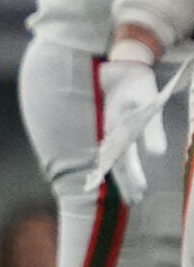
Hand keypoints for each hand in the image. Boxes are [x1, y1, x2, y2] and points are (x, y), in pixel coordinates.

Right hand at [95, 51, 169, 205]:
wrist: (121, 65)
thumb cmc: (137, 83)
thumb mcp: (149, 102)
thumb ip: (152, 128)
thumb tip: (158, 154)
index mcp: (117, 128)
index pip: (124, 159)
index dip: (132, 177)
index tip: (140, 192)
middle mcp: (109, 132)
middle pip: (116, 163)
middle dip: (126, 182)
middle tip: (135, 200)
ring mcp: (108, 130)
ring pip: (112, 158)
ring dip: (121, 176)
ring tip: (130, 192)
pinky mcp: (111, 127)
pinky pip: (111, 151)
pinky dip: (115, 164)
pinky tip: (119, 170)